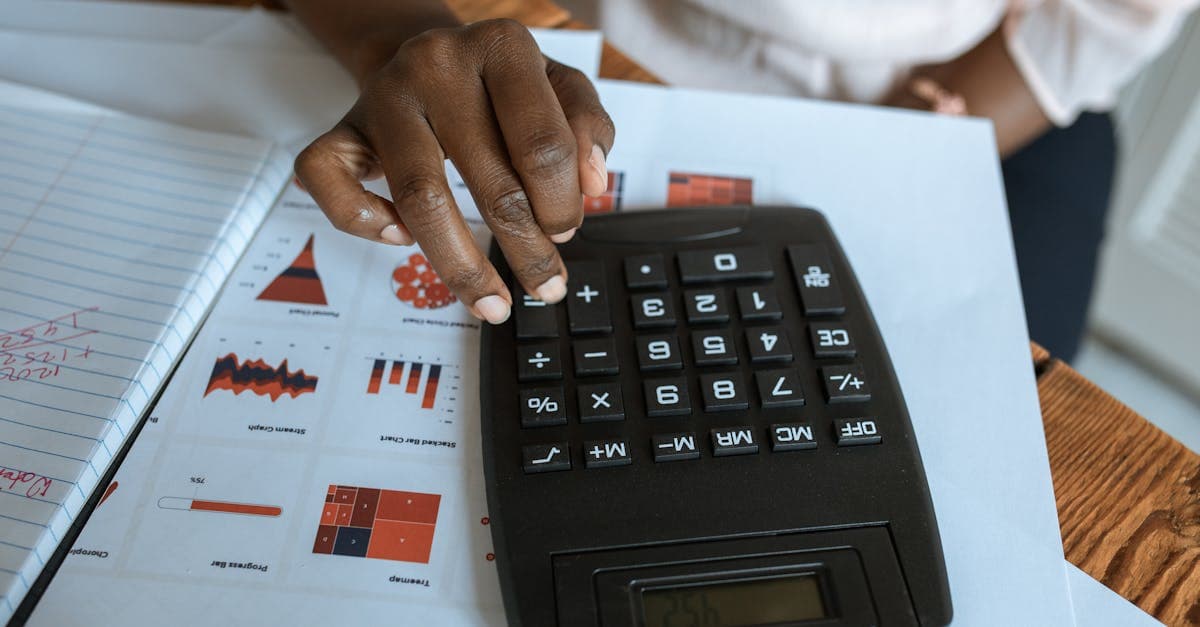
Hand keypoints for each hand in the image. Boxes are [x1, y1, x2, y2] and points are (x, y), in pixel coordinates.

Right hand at [294, 19, 614, 322]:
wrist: (427, 53)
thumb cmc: (500, 84)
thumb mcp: (559, 86)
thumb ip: (588, 126)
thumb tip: (591, 186)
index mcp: (502, 47)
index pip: (542, 145)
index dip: (560, 203)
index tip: (566, 232)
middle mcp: (438, 64)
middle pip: (489, 178)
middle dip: (526, 248)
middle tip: (545, 285)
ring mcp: (384, 96)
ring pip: (419, 196)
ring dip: (460, 265)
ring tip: (491, 303)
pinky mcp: (342, 127)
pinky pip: (331, 183)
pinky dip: (364, 223)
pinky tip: (401, 239)